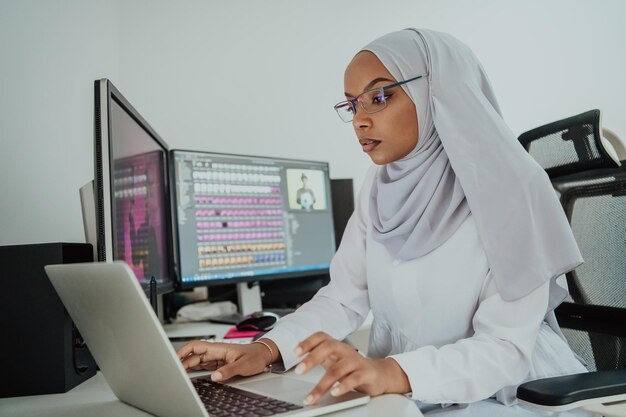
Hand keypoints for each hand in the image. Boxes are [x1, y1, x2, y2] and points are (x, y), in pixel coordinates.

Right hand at [176, 339, 276, 381]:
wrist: (264, 355)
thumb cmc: (255, 356)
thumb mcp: (243, 365)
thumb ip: (228, 371)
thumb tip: (214, 377)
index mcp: (219, 348)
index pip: (196, 346)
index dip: (183, 351)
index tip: (175, 359)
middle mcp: (216, 351)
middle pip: (194, 355)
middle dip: (183, 362)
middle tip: (174, 372)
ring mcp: (217, 357)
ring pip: (197, 360)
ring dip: (188, 366)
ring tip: (179, 374)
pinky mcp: (219, 363)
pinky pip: (203, 365)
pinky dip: (195, 369)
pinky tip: (190, 374)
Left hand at [293, 332, 409, 405]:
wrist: (379, 374)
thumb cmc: (353, 367)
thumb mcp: (334, 359)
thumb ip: (319, 355)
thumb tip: (298, 356)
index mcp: (336, 345)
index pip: (321, 337)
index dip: (308, 342)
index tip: (295, 352)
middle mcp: (345, 351)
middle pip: (328, 348)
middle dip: (312, 359)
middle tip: (299, 370)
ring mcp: (356, 362)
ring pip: (337, 370)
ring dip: (322, 384)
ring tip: (312, 397)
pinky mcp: (366, 374)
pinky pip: (353, 379)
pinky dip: (342, 386)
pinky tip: (334, 393)